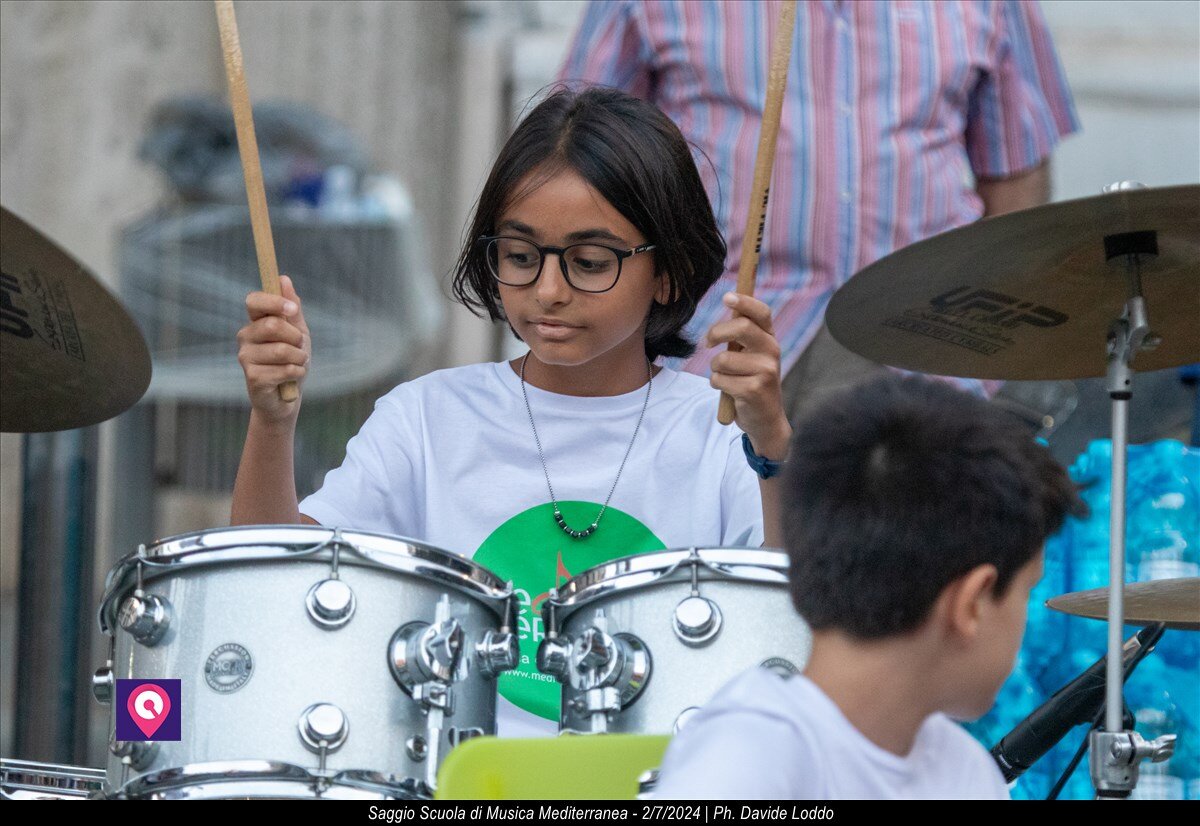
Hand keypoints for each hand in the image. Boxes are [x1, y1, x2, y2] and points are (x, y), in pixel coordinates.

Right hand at [236, 275, 310, 424]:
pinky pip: (284, 369)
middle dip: (296, 337)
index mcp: (255, 322)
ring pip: (281, 350)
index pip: (254, 301)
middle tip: (300, 348)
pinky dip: (296, 373)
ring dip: (300, 358)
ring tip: (298, 364)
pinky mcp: (252, 377)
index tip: (292, 309)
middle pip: (272, 325)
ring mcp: (246, 357)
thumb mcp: (297, 332)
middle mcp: (245, 337)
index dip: (274, 302)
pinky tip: (291, 378)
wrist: (287, 397)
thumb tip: (283, 279)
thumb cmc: (292, 361)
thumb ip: (291, 308)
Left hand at [706, 292, 791, 459]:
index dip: (744, 302)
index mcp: (770, 339)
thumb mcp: (752, 356)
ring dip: (715, 370)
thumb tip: (729, 302)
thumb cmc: (752, 382)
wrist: (766, 419)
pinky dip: (717, 385)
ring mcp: (765, 371)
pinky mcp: (753, 390)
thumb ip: (743, 335)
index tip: (727, 297)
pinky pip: (719, 379)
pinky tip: (730, 391)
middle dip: (716, 333)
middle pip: (741, 328)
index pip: (761, 313)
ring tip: (727, 378)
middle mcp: (772, 352)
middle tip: (707, 342)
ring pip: (723, 359)